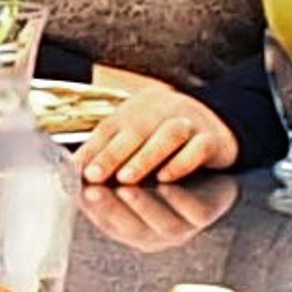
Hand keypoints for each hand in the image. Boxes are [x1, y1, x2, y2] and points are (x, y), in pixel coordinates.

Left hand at [70, 66, 239, 186]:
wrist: (216, 120)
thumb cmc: (163, 136)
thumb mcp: (135, 139)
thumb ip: (107, 152)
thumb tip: (76, 172)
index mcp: (136, 111)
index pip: (110, 127)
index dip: (93, 149)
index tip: (77, 170)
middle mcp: (162, 113)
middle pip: (137, 129)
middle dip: (113, 154)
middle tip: (94, 175)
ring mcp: (190, 124)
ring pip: (169, 135)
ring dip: (145, 157)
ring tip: (125, 180)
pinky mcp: (213, 140)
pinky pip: (200, 147)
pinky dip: (183, 162)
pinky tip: (166, 178)